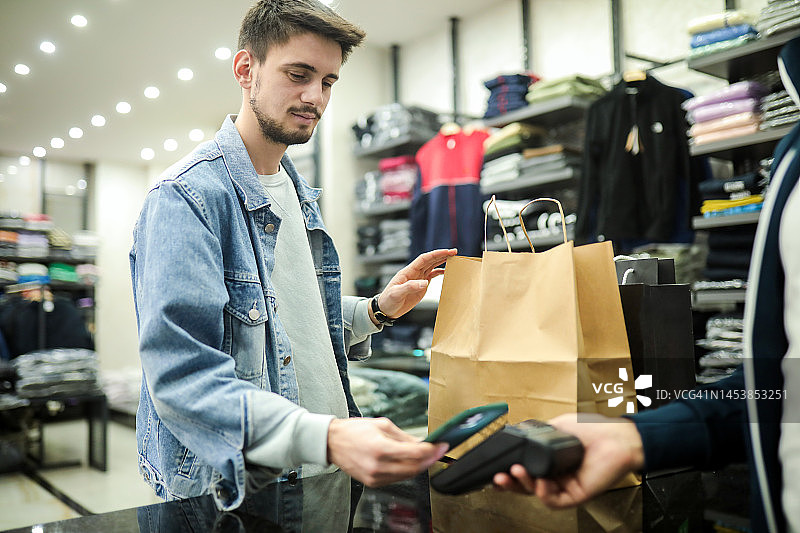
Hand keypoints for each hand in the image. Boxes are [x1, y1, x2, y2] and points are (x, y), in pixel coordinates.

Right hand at [327, 417, 447, 486]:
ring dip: (418, 466)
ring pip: (407, 476)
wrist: (332, 443)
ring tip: (424, 455)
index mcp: (381, 448)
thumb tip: (423, 443)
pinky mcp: (372, 483)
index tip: (441, 445)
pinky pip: (396, 479)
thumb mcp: (382, 425)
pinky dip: (405, 471)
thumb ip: (405, 436)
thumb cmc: (354, 431)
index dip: (432, 450)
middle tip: (437, 451)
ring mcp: (375, 477)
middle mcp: (378, 466)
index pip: (415, 453)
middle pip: (414, 468)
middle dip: (429, 459)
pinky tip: (408, 462)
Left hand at [376, 248, 456, 318]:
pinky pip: (431, 276)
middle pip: (430, 260)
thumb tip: (424, 282)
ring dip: (442, 261)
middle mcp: (414, 273)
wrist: (386, 309)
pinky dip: (439, 272)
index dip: (435, 254)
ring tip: (453, 258)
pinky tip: (446, 271)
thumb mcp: (396, 294)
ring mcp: (418, 279)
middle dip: (442, 255)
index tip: (446, 251)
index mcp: (408, 272)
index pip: (423, 259)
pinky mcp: (421, 286)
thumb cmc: (388, 300)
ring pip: (432, 266)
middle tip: (454, 252)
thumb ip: (409, 287)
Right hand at [492, 413, 643, 507]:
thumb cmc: (592, 430)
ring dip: (523, 485)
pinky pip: (555, 501)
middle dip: (509, 483)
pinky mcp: (576, 495)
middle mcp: (555, 476)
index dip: (509, 472)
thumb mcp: (557, 427)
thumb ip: (538, 434)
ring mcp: (565, 486)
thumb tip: (518, 434)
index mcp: (549, 462)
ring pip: (537, 494)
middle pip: (526, 486)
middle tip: (499, 476)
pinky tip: (542, 482)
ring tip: (516, 472)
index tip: (496, 470)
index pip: (525, 471)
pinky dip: (544, 493)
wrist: (615, 437)